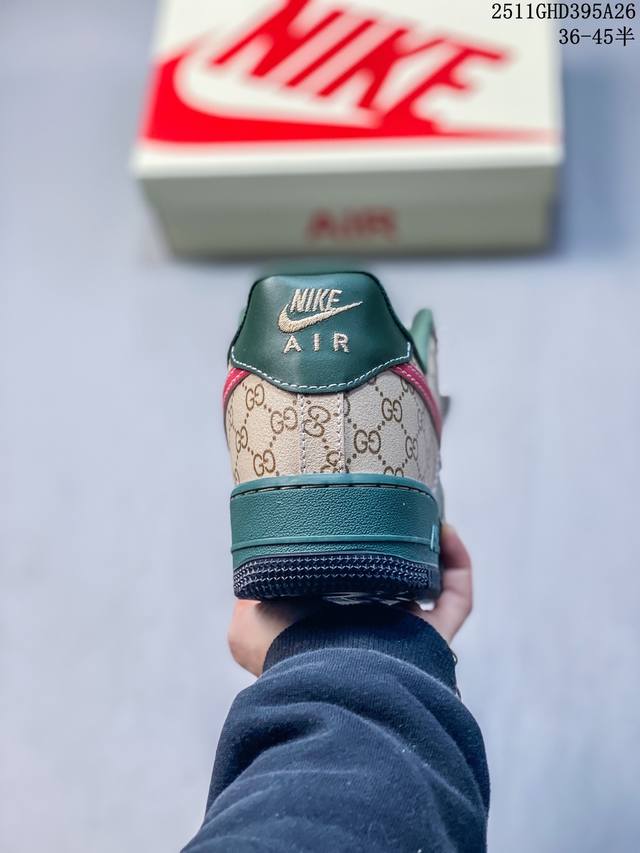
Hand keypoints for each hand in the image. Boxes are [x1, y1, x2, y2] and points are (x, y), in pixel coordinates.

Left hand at [228, 524, 472, 675]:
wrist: (322, 681)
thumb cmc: (285, 654)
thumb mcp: (247, 626)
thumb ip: (251, 598)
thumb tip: (255, 570)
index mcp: (331, 625)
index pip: (347, 587)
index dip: (353, 556)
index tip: (353, 523)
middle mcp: (370, 632)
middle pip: (394, 584)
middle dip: (398, 549)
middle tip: (395, 514)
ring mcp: (406, 637)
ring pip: (429, 588)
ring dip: (432, 550)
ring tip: (423, 514)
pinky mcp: (435, 639)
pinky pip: (457, 598)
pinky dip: (459, 563)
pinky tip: (447, 529)